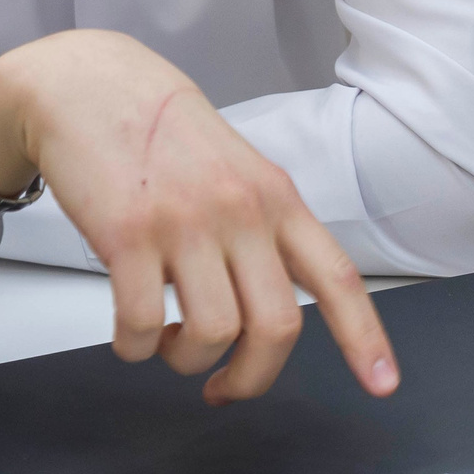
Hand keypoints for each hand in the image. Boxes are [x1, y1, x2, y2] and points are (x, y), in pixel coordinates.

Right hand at [0, 30, 398, 404]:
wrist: (90, 87)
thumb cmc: (164, 135)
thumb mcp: (238, 172)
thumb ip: (262, 232)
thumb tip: (270, 312)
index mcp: (278, 199)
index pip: (337, 277)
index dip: (364, 336)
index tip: (382, 384)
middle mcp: (242, 212)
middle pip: (276, 326)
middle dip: (252, 378)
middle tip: (224, 387)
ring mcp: (186, 223)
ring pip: (211, 335)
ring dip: (186, 361)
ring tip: (169, 342)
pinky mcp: (128, 235)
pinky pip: (142, 326)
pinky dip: (134, 348)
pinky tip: (129, 333)